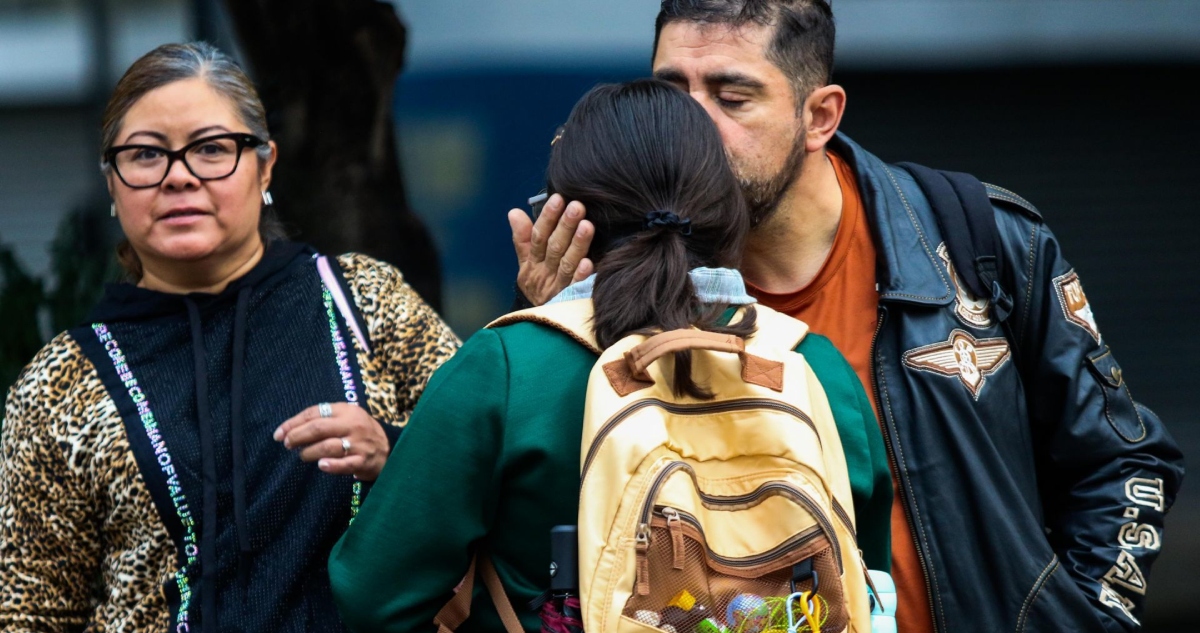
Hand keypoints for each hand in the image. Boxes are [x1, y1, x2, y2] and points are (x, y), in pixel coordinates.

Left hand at [274, 403, 389, 480]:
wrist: (390, 447)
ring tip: (303, 456)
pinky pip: (345, 464)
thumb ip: (325, 419)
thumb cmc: (360, 432)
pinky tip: (321, 466)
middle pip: (319, 428)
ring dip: (310, 452)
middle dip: (297, 436)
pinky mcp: (363, 461)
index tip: (279, 433)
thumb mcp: (347, 417)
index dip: (293, 423)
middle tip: (287, 444)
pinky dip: (331, 465)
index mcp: (347, 410)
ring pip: (328, 447)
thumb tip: (291, 428)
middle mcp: (353, 425)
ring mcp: (359, 444)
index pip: (315, 412)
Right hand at [508, 193, 594, 305]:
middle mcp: (544, 274)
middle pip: (554, 247)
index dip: (547, 218)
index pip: (538, 236)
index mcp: (532, 262)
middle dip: (565, 226)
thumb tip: (514, 212)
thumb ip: (522, 238)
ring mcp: (557, 288)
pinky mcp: (570, 301)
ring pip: (566, 264)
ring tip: (587, 225)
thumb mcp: (525, 263)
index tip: (557, 199)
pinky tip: (590, 262)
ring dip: (577, 244)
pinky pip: (575, 287)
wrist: (538, 324)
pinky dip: (581, 275)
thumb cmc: (537, 285)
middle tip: (577, 206)